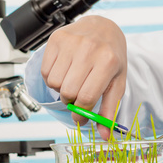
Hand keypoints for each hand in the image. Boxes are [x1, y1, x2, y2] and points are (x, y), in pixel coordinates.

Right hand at [40, 16, 126, 138]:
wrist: (103, 27)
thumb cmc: (111, 57)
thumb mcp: (117, 82)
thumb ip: (110, 110)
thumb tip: (104, 135)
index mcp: (107, 61)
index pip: (86, 97)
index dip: (81, 113)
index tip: (80, 118)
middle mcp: (88, 50)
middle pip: (68, 92)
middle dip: (71, 101)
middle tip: (77, 96)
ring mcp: (71, 42)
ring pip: (54, 83)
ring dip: (61, 89)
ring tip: (71, 81)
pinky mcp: (56, 39)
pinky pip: (46, 71)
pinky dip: (52, 78)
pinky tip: (64, 71)